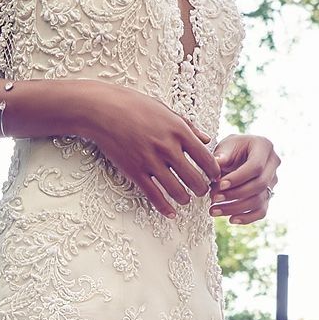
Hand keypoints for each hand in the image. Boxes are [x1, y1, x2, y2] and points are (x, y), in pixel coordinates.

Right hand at [80, 85, 222, 218]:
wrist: (103, 110)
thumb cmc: (135, 106)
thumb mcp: (166, 110)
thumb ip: (188, 126)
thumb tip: (207, 138)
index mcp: (178, 131)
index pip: (206, 158)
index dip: (214, 172)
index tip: (215, 177)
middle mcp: (167, 147)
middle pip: (194, 178)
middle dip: (202, 189)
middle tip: (202, 191)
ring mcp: (150, 161)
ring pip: (176, 190)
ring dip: (185, 199)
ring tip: (186, 199)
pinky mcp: (134, 171)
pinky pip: (153, 195)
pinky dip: (164, 207)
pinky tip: (171, 213)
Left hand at [210, 133, 278, 222]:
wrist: (237, 154)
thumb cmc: (230, 148)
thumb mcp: (225, 146)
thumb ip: (221, 155)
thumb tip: (215, 165)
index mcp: (264, 146)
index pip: (255, 166)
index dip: (238, 178)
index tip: (219, 185)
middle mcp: (273, 164)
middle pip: (259, 185)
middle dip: (235, 194)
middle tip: (214, 198)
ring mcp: (272, 181)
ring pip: (259, 200)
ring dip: (235, 208)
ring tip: (213, 210)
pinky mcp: (268, 195)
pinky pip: (261, 211)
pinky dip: (247, 218)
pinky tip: (230, 220)